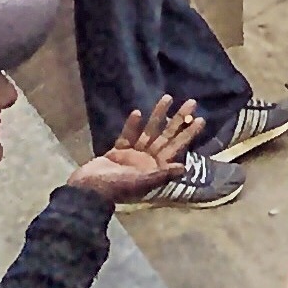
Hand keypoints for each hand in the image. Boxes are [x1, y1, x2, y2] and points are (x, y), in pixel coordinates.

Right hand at [66, 95, 207, 201]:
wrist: (86, 191)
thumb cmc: (115, 189)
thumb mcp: (140, 183)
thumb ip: (162, 175)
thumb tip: (184, 167)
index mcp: (156, 169)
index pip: (177, 148)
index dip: (188, 134)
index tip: (200, 119)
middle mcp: (148, 161)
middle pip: (167, 136)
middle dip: (179, 120)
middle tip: (192, 101)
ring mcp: (133, 156)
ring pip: (149, 132)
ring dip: (158, 116)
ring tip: (167, 97)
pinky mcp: (118, 152)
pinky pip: (128, 136)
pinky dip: (132, 125)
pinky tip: (137, 113)